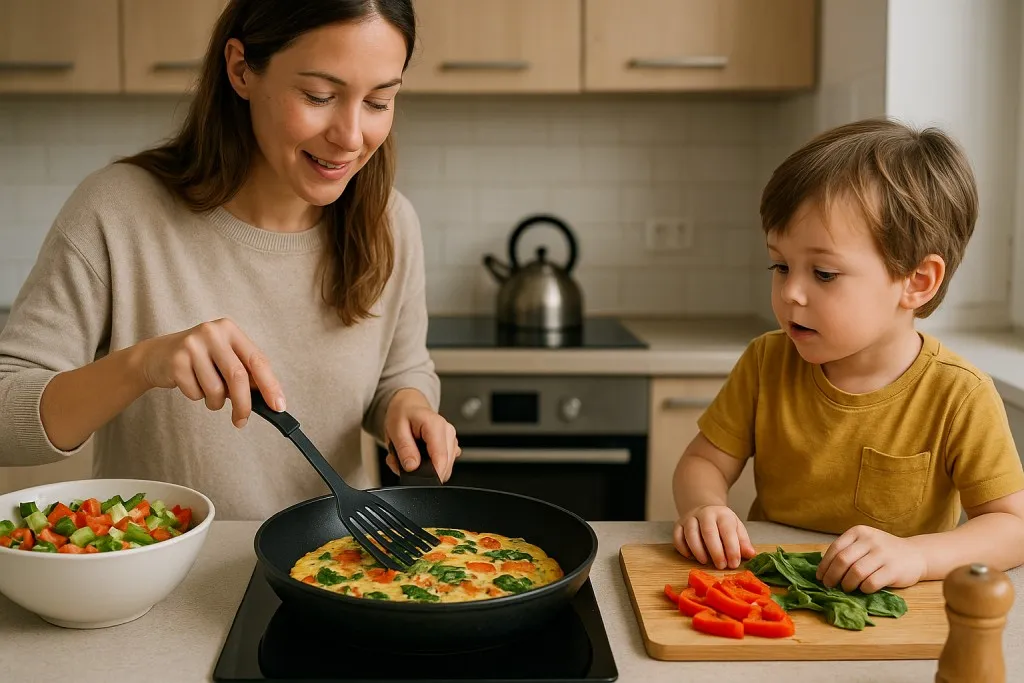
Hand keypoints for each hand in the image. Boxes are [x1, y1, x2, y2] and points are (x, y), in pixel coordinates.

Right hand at [138, 317, 283, 427]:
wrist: (157, 355)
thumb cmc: (200, 360)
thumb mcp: (225, 358)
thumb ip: (246, 373)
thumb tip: (270, 400)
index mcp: (231, 331)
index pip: (257, 360)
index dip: (270, 386)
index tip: (278, 407)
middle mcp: (213, 333)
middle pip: (238, 377)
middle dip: (243, 404)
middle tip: (242, 420)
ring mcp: (192, 345)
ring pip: (215, 389)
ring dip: (215, 402)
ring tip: (208, 393)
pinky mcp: (176, 360)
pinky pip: (195, 393)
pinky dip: (197, 397)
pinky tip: (190, 384)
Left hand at [384, 389, 460, 481]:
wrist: (408, 405)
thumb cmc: (402, 413)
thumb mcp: (395, 429)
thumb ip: (404, 448)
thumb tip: (412, 467)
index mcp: (436, 426)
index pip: (441, 458)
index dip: (430, 474)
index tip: (416, 479)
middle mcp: (448, 432)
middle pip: (445, 466)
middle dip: (423, 471)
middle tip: (402, 462)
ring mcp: (451, 440)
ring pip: (444, 468)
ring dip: (425, 469)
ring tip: (408, 456)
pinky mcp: (450, 446)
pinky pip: (443, 464)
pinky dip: (429, 466)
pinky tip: (419, 456)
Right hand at [673, 505, 755, 569]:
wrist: (705, 510)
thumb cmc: (723, 524)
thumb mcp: (736, 529)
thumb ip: (743, 542)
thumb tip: (750, 554)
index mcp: (722, 514)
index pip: (727, 530)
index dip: (731, 548)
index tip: (734, 564)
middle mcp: (705, 513)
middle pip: (708, 532)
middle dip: (715, 551)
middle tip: (721, 566)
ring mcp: (690, 518)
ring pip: (690, 534)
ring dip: (698, 551)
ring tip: (705, 562)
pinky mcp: (678, 524)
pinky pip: (677, 536)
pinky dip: (683, 548)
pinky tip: (690, 557)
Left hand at [817, 525, 926, 592]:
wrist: (915, 555)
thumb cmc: (883, 552)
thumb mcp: (865, 544)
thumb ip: (848, 551)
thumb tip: (824, 571)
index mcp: (859, 532)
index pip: (835, 548)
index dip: (825, 565)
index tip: (820, 577)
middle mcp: (870, 540)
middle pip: (842, 560)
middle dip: (832, 576)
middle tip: (829, 586)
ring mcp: (883, 554)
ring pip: (855, 572)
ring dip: (847, 584)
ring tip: (847, 588)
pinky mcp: (893, 569)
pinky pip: (871, 583)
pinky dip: (863, 589)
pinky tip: (863, 589)